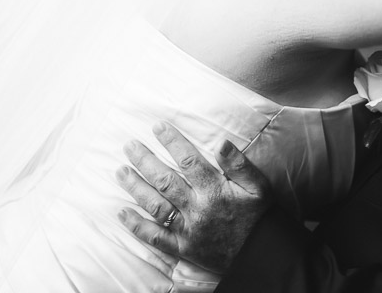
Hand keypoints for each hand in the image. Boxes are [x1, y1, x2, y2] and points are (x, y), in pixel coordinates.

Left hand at [115, 122, 272, 273]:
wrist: (261, 254)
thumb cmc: (260, 216)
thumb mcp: (259, 186)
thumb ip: (239, 164)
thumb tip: (221, 142)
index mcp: (215, 190)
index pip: (188, 161)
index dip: (172, 142)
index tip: (157, 127)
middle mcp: (197, 208)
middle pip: (165, 181)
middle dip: (145, 161)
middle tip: (129, 146)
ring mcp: (187, 229)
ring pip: (156, 206)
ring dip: (136, 188)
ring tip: (120, 171)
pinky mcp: (183, 248)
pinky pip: (156, 237)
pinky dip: (137, 226)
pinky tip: (122, 213)